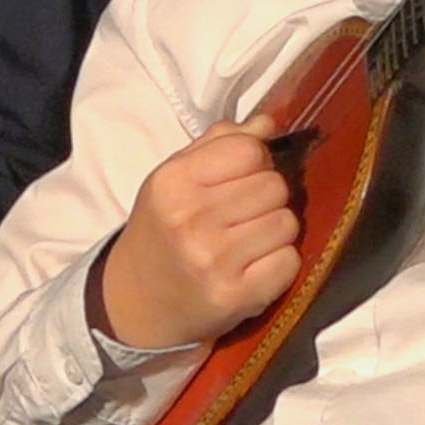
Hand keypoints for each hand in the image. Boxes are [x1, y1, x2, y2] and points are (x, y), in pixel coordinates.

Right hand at [95, 113, 301, 348]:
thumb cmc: (162, 230)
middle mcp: (191, 220)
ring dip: (275, 229)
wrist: (135, 301)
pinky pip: (289, 261)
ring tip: (248, 240)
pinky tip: (254, 266)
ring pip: (287, 222)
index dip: (256, 160)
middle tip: (243, 214)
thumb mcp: (174, 178)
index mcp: (173, 182)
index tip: (243, 177)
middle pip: (274, 185)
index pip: (250, 150)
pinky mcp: (236, 297)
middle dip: (266, 196)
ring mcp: (214, 262)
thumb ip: (219, 144)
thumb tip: (267, 124)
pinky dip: (279, 263)